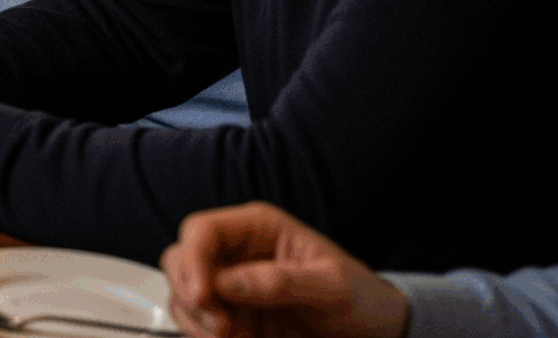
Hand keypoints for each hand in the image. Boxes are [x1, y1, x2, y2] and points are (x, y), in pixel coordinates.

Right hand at [161, 203, 410, 337]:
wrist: (376, 330)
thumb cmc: (361, 297)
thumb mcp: (332, 287)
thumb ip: (281, 281)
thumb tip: (229, 283)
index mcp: (257, 229)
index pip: (202, 231)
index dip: (192, 260)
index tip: (202, 295)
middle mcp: (236, 253)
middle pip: (180, 261)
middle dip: (191, 296)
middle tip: (221, 327)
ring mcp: (231, 287)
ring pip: (183, 297)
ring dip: (198, 322)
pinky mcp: (233, 318)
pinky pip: (200, 325)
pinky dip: (207, 337)